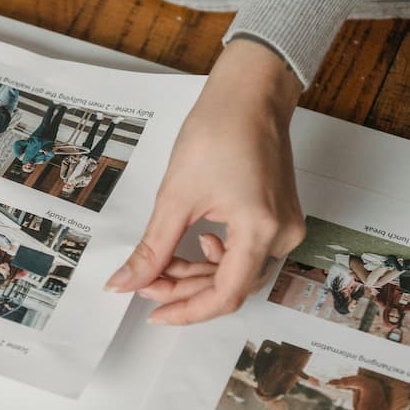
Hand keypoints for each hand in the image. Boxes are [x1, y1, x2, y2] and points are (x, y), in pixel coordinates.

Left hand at [106, 38, 306, 323]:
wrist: (248, 95)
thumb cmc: (218, 132)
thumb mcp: (175, 197)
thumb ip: (152, 248)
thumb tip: (125, 283)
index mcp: (260, 230)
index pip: (226, 294)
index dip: (188, 311)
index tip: (154, 314)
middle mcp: (281, 234)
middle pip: (232, 285)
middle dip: (185, 290)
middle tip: (144, 285)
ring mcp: (284, 226)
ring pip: (238, 270)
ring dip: (197, 273)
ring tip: (160, 265)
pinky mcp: (278, 216)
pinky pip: (246, 251)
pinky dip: (215, 256)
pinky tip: (195, 244)